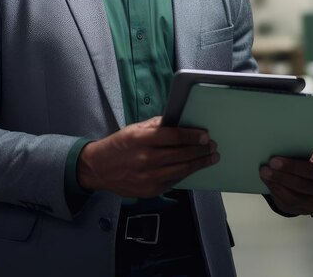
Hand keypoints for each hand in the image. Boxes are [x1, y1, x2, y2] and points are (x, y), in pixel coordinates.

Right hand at [77, 116, 218, 197]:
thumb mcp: (134, 129)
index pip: (173, 136)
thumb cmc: (119, 145)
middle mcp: (145, 159)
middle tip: (212, 146)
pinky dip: (185, 173)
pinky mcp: (150, 191)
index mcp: (141, 139)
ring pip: (180, 171)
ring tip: (211, 158)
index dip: (191, 136)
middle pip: (180, 155)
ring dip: (199, 164)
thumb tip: (178, 122)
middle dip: (200, 150)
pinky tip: (194, 167)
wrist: (99, 168)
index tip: (205, 135)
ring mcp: (148, 178)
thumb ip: (156, 126)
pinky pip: (173, 181)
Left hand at [260, 152, 312, 215]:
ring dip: (276, 185)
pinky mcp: (303, 210)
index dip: (292, 166)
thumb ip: (298, 152)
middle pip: (302, 185)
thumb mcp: (308, 155)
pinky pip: (287, 205)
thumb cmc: (306, 161)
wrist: (308, 177)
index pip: (312, 171)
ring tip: (264, 173)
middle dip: (281, 176)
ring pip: (293, 198)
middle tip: (266, 167)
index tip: (274, 160)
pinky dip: (275, 192)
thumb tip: (277, 148)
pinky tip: (268, 182)